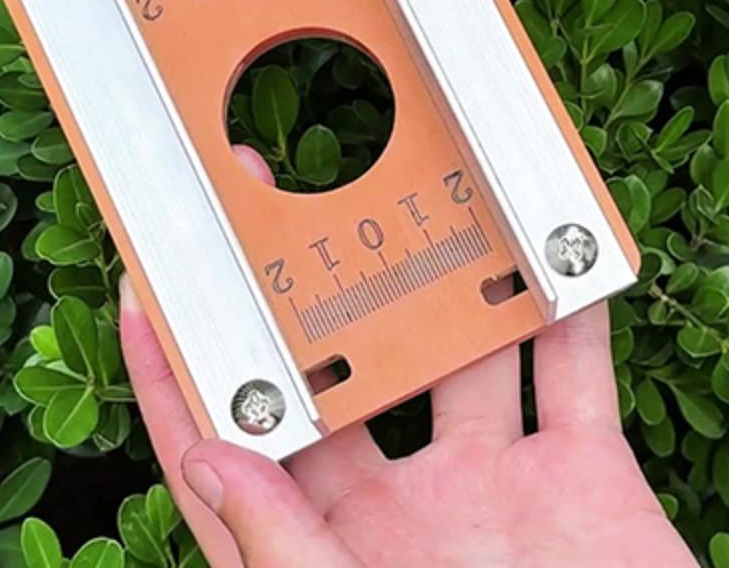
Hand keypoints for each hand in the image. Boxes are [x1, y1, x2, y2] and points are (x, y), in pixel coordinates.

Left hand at [120, 155, 692, 567]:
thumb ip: (282, 551)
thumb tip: (203, 454)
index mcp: (333, 551)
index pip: (234, 451)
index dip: (180, 378)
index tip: (144, 289)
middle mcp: (405, 510)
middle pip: (345, 374)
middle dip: (316, 290)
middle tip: (281, 198)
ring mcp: (495, 488)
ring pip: (467, 351)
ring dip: (456, 279)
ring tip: (430, 197)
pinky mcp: (584, 479)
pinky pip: (575, 370)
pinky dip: (577, 308)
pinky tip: (563, 244)